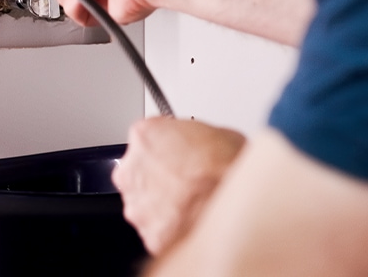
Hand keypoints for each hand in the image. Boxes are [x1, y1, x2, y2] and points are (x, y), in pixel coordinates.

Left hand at [112, 117, 245, 254]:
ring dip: (162, 205)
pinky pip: (156, 230)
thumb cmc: (228, 168)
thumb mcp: (219, 133)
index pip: (145, 139)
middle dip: (158, 178)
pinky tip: (192, 223)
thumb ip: (193, 137)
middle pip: (138, 173)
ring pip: (144, 204)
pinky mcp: (149, 234)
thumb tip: (205, 145)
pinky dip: (171, 229)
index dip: (165, 149)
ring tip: (192, 204)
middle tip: (186, 182)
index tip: (177, 155)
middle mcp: (132, 169)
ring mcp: (137, 204)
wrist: (236, 204)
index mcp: (144, 136)